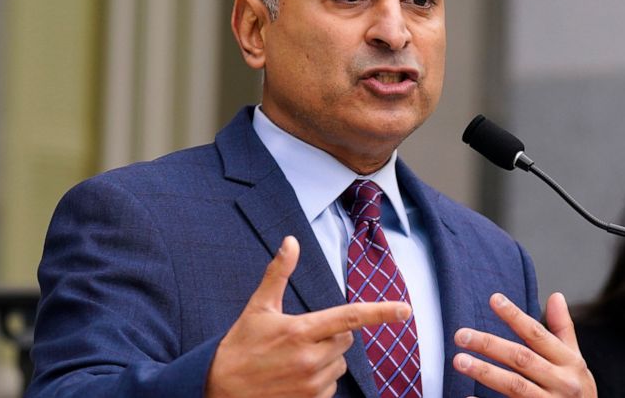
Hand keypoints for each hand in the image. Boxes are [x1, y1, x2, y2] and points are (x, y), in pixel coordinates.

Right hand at [205, 236, 410, 397]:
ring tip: (294, 360)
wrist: (219, 390)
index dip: (381, 312)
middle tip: (303, 338)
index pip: (350, 318)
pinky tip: (296, 378)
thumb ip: (278, 273)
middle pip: (347, 341)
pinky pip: (331, 387)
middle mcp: (310, 359)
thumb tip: (291, 241)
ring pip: (340, 365)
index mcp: (300, 331)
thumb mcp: (258, 308)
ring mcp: (312, 385)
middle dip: (333, 336)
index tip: (405, 309)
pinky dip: (320, 381)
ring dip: (326, 360)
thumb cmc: (240, 347)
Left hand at [453, 292, 595, 397]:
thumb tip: (556, 296)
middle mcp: (561, 383)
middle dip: (490, 345)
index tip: (494, 299)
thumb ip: (563, 330)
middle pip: (522, 359)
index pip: (538, 335)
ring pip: (514, 386)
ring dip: (485, 372)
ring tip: (459, 360)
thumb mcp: (576, 361)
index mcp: (570, 363)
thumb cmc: (578, 392)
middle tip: (461, 335)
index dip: (515, 316)